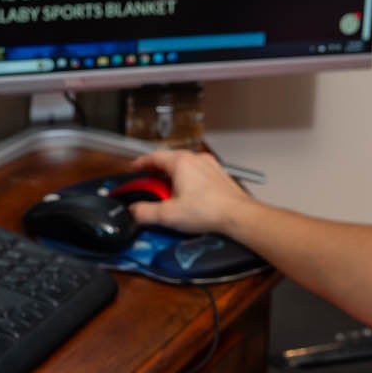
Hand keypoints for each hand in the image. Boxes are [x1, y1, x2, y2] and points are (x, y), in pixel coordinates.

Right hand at [125, 148, 255, 237]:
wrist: (238, 215)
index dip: (141, 163)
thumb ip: (145, 212)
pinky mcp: (219, 174)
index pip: (154, 157)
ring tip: (167, 190)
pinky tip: (188, 193)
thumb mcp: (169, 215)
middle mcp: (195, 159)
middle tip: (148, 181)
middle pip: (169, 159)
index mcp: (180, 162)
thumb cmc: (208, 211)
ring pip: (185, 165)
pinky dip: (188, 178)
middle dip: (157, 170)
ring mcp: (209, 165)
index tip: (135, 168)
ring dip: (173, 174)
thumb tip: (133, 211)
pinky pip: (198, 171)